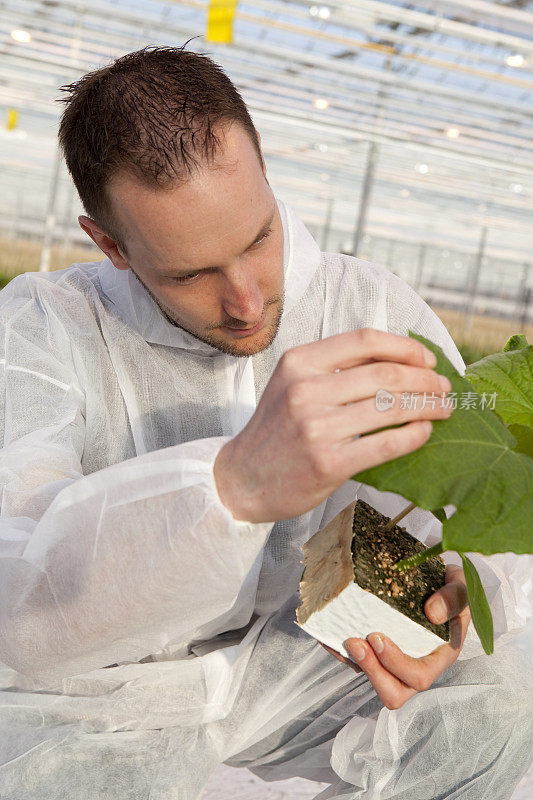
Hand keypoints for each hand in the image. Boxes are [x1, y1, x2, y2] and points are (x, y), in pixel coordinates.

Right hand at [214, 328, 451, 522]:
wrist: (242, 478)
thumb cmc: (276, 430)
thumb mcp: (292, 384)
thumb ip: (333, 368)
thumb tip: (399, 360)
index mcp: (298, 362)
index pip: (364, 340)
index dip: (405, 347)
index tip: (427, 360)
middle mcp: (305, 389)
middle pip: (385, 373)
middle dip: (426, 380)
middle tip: (444, 389)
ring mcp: (315, 427)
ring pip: (390, 407)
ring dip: (427, 406)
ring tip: (443, 410)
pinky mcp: (327, 463)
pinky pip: (385, 444)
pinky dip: (413, 436)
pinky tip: (424, 432)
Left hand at [321, 564, 470, 709]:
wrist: (433, 576)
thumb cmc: (449, 585)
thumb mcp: (459, 584)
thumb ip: (453, 597)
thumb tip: (432, 613)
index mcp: (440, 655)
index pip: (419, 676)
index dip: (396, 663)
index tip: (377, 637)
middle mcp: (416, 664)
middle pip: (394, 692)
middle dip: (372, 672)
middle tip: (355, 643)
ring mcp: (394, 660)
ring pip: (373, 680)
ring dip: (356, 664)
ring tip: (345, 639)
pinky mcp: (377, 651)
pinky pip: (357, 662)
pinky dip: (341, 652)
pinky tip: (332, 633)